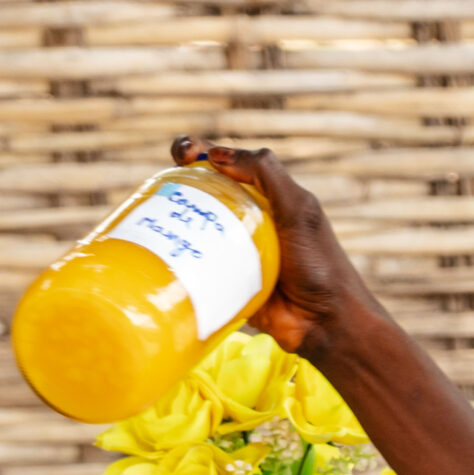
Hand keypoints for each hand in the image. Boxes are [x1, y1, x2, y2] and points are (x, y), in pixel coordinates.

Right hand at [169, 137, 374, 358]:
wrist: (322, 323)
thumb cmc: (319, 264)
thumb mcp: (299, 209)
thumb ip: (267, 174)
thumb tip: (216, 154)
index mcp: (263, 196)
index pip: (224, 163)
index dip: (199, 151)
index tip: (184, 154)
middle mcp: (243, 219)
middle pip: (199, 192)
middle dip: (174, 180)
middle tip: (164, 183)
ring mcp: (228, 251)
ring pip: (188, 228)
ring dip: (166, 221)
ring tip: (151, 218)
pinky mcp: (219, 280)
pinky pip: (188, 266)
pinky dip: (170, 259)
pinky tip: (153, 253)